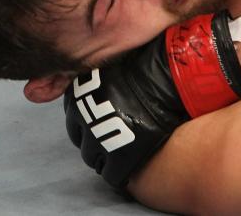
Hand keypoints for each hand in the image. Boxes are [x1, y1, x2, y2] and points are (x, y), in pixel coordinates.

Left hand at [63, 11, 240, 188]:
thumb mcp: (115, 67)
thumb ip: (103, 80)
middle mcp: (81, 118)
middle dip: (96, 138)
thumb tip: (100, 76)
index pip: (76, 116)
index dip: (91, 119)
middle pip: (81, 138)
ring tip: (124, 148)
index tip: (103, 119)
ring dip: (107, 154)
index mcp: (77, 95)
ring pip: (94, 158)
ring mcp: (97, 140)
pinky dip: (120, 170)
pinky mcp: (117, 158)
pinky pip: (112, 173)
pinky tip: (131, 162)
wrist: (165, 81)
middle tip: (114, 136)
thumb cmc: (145, 67)